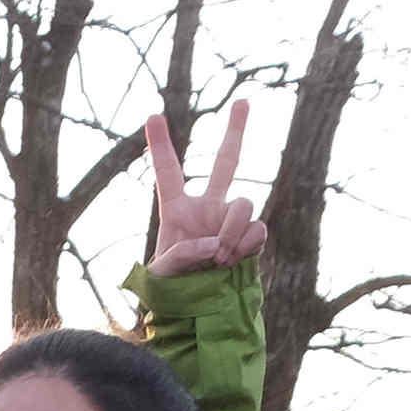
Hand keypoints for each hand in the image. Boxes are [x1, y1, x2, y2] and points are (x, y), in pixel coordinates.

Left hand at [145, 105, 264, 279]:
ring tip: (219, 258)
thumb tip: (215, 244)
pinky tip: (233, 261)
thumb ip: (182, 254)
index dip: (160, 144)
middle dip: (236, 131)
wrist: (198, 310)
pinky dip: (247, 244)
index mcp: (176, 210)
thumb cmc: (171, 290)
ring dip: (233, 229)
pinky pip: (257, 228)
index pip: (168, 172)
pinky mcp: (251, 236)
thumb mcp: (163, 273)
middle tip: (244, 101)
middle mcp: (207, 207)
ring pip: (244, 203)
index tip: (153, 115)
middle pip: (226, 162)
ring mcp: (231, 219)